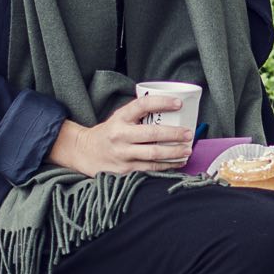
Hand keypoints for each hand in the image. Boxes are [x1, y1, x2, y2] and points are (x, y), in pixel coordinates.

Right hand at [50, 96, 192, 176]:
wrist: (84, 152)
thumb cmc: (108, 133)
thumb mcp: (118, 118)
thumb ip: (138, 114)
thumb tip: (170, 109)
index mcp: (120, 118)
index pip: (142, 105)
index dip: (162, 103)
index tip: (178, 103)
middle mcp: (120, 135)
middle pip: (152, 134)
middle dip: (174, 134)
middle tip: (188, 134)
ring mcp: (122, 154)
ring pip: (154, 154)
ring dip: (174, 152)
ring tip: (187, 150)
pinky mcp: (125, 170)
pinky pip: (150, 168)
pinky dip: (167, 166)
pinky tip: (178, 163)